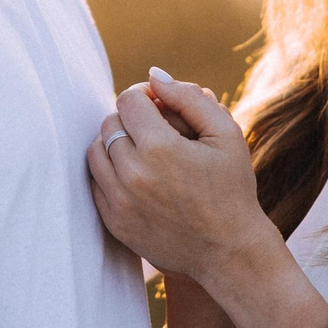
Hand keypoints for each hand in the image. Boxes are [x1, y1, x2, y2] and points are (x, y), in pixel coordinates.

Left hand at [85, 69, 265, 281]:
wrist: (229, 252)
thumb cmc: (232, 189)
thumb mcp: (225, 135)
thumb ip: (189, 98)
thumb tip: (153, 75)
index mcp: (160, 148)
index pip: (128, 100)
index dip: (144, 95)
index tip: (159, 105)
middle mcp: (133, 174)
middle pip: (109, 123)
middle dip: (131, 118)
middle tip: (155, 128)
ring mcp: (119, 201)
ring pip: (95, 150)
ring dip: (114, 143)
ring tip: (142, 149)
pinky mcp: (114, 222)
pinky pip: (95, 182)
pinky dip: (110, 171)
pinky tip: (135, 174)